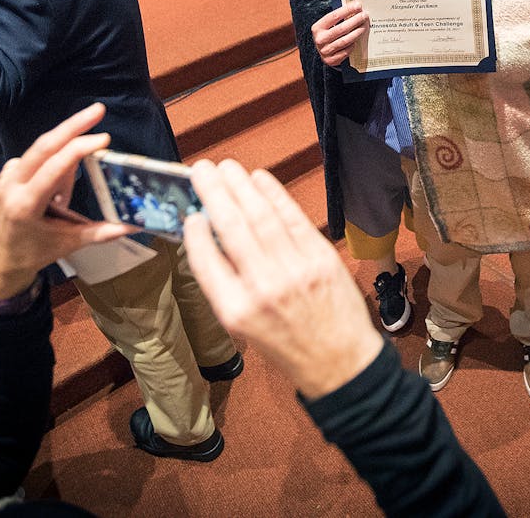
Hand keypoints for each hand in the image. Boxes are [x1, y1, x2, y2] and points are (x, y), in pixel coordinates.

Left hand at [0, 103, 131, 301]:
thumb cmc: (34, 253)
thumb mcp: (68, 244)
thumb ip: (100, 233)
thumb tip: (132, 225)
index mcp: (25, 204)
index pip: (54, 167)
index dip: (79, 148)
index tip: (103, 138)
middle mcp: (12, 185)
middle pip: (44, 145)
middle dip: (73, 125)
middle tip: (98, 110)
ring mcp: (7, 177)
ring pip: (41, 150)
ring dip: (65, 151)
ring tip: (71, 186)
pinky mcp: (8, 173)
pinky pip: (36, 157)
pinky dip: (54, 160)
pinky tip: (60, 182)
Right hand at [183, 159, 383, 399]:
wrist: (339, 361)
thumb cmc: (286, 344)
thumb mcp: (243, 326)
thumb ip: (225, 284)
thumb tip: (210, 237)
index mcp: (235, 310)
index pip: (205, 260)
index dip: (194, 232)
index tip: (190, 214)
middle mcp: (263, 287)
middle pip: (232, 228)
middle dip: (214, 193)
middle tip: (201, 169)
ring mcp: (295, 270)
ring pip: (261, 216)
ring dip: (240, 186)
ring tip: (226, 167)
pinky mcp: (320, 258)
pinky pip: (292, 217)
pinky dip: (274, 194)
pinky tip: (260, 179)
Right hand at [311, 2, 368, 67]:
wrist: (323, 52)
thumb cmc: (328, 34)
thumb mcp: (329, 25)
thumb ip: (339, 17)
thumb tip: (356, 7)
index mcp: (317, 28)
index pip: (334, 16)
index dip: (347, 10)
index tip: (358, 5)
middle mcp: (320, 39)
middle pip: (341, 28)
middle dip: (355, 20)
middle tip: (365, 15)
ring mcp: (325, 51)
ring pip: (345, 41)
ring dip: (357, 32)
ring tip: (365, 26)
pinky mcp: (331, 60)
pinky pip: (346, 51)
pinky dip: (353, 45)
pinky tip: (358, 39)